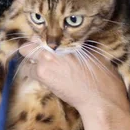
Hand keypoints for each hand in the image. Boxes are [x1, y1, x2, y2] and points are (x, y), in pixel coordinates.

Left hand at [7, 0, 128, 115]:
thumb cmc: (103, 78)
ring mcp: (46, 60)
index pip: (46, 28)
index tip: (40, 31)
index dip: (42, 32)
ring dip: (32, 57)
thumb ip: (76, 44)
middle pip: (32, 39)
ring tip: (44, 65)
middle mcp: (55, 46)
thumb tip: (68, 39)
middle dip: (35, 44)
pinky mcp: (42, 75)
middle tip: (43, 52)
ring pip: (25, 52)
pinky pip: (28, 69)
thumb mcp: (93, 53)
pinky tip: (43, 75)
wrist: (101, 100)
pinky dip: (32, 71)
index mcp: (68, 39)